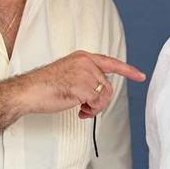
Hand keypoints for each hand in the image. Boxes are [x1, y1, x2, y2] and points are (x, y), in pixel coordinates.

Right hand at [16, 51, 145, 118]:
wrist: (28, 91)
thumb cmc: (45, 86)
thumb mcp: (69, 73)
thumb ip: (86, 76)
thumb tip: (101, 90)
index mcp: (82, 57)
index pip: (110, 63)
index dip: (127, 70)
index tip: (140, 76)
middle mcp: (86, 62)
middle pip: (107, 86)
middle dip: (100, 101)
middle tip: (86, 108)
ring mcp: (85, 74)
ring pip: (104, 95)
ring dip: (95, 107)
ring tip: (82, 109)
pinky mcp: (82, 87)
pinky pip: (97, 104)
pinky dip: (90, 111)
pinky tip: (79, 111)